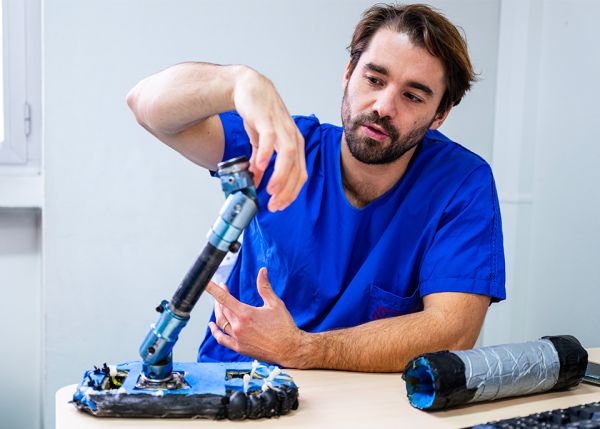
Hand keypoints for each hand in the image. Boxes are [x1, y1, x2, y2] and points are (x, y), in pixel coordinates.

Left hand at [206, 268, 308, 366]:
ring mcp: (237, 338)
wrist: (289, 349)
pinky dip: (215, 331)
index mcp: (246, 314)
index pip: (224, 298)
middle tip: (223, 288)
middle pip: (222, 309)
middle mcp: (238, 326)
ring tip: (219, 303)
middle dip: (220, 297)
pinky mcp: (239, 348)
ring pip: (221, 322)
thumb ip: (265, 287)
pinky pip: (222, 338)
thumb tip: (262, 271)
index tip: (206, 282)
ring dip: (218, 311)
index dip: (214, 289)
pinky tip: (212, 325)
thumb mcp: (275, 303)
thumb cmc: (284, 326)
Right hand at [233, 68, 306, 211]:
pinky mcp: (268, 119)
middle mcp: (293, 137)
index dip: (291, 192)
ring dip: (280, 175)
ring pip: (288, 155)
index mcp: (294, 145)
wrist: (247, 88)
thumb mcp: (261, 143)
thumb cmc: (258, 115)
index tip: (279, 206)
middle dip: (287, 190)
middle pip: (296, 168)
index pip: (300, 174)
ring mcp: (282, 128)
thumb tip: (256, 183)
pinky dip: (266, 154)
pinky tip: (258, 166)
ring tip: (269, 190)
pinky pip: (270, 139)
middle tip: (274, 204)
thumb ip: (259, 162)